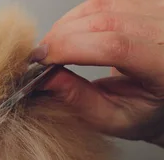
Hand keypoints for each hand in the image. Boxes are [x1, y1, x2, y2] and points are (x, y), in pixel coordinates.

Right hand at [31, 0, 163, 146]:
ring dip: (66, 25)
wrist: (163, 93)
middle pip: (105, 20)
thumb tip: (45, 79)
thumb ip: (79, 99)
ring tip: (52, 48)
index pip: (116, 47)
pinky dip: (77, 16)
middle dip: (62, 36)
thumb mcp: (111, 117)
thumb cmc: (143, 110)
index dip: (71, 48)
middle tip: (39, 57)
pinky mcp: (148, 4)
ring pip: (101, 5)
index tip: (42, 60)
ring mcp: (159, 12)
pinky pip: (104, 0)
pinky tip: (68, 34)